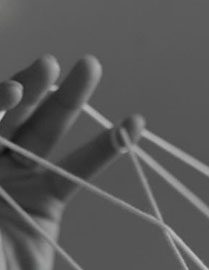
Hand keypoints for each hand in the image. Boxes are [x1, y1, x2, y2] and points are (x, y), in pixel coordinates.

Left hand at [0, 55, 144, 269]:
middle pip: (10, 116)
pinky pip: (76, 172)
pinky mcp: (47, 199)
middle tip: (53, 65)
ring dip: (67, 101)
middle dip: (31, 88)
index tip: (15, 94)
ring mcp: (18, 177)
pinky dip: (104, 151)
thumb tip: (2, 166)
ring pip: (43, 132)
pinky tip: (128, 128)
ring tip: (90, 69)